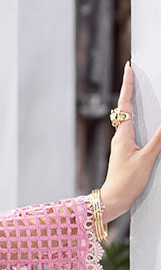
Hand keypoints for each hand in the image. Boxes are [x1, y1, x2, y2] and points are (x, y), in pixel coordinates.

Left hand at [100, 61, 160, 221]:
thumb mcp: (146, 159)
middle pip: (123, 108)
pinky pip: (129, 129)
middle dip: (128, 89)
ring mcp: (120, 144)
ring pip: (125, 119)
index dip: (127, 86)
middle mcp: (119, 137)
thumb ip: (159, 139)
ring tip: (134, 88)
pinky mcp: (124, 152)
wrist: (113, 200)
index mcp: (123, 135)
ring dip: (129, 103)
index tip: (128, 68)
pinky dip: (134, 118)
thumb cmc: (126, 182)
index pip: (124, 105)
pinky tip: (139, 118)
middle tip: (132, 73)